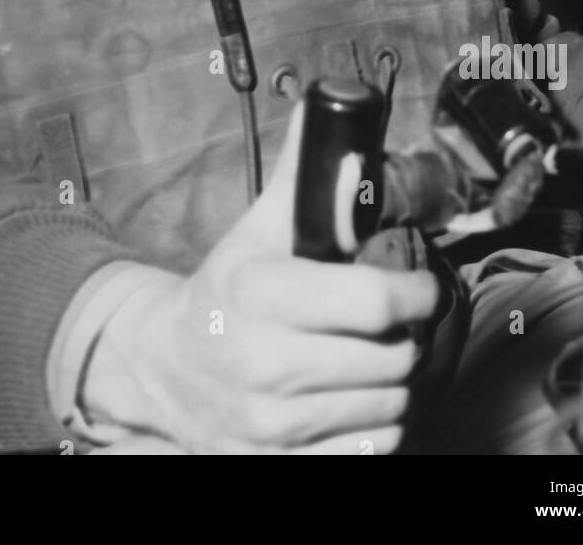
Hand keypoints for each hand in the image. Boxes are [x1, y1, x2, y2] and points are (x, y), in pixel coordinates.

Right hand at [79, 103, 438, 453]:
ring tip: (367, 359)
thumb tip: (340, 118)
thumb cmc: (223, 295)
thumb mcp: (258, 231)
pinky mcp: (279, 465)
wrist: (165, 369)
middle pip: (392, 359)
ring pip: (390, 408)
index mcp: (260, 295)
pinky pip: (369, 451)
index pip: (375, 302)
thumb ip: (307, 179)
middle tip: (387, 323)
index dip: (415, 293)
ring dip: (392, 383)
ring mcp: (270, 426)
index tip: (418, 287)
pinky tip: (351, 398)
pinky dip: (374, 427)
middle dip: (401, 337)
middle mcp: (263, 364)